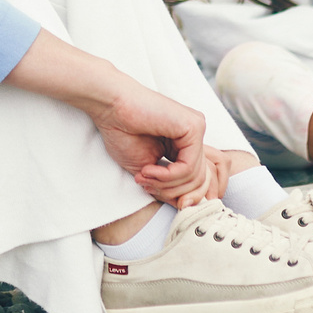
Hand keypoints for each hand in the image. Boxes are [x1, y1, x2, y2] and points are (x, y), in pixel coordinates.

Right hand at [94, 82, 216, 206]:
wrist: (110, 106)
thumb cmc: (122, 132)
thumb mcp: (149, 171)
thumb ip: (169, 186)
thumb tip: (187, 207)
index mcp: (186, 144)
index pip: (200, 180)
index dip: (181, 196)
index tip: (154, 194)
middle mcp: (195, 136)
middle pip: (202, 182)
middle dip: (173, 193)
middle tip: (148, 187)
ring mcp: (196, 129)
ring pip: (196, 177)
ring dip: (166, 185)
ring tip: (145, 176)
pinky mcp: (193, 127)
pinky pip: (189, 166)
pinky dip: (168, 176)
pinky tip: (149, 170)